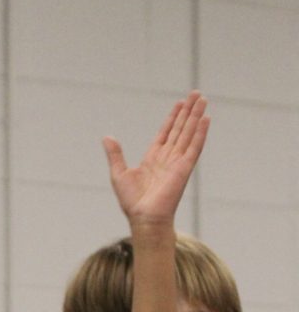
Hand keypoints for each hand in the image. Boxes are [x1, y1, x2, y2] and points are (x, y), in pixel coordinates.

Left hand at [103, 91, 209, 224]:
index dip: (173, 118)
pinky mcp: (184, 168)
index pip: (166, 133)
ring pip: (188, 133)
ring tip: (202, 98)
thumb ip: (115, 155)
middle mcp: (168, 158)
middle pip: (180, 129)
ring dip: (196, 116)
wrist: (143, 218)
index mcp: (153, 158)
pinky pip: (194, 147)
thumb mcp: (119, 173)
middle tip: (196, 93)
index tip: (180, 103)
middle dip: (188, 111)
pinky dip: (200, 133)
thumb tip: (106, 137)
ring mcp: (178, 162)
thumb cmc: (132, 202)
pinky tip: (205, 119)